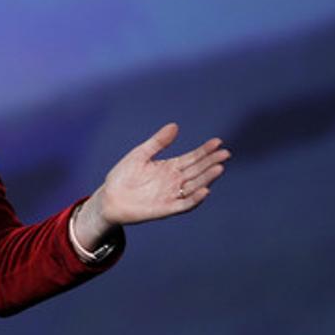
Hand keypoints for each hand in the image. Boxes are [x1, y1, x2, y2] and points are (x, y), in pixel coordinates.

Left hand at [75, 123, 229, 247]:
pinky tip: (205, 190)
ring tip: (219, 168)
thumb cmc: (123, 176)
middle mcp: (174, 181)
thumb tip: (175, 126)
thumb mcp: (140, 154)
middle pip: (197, 170)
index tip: (217, 142)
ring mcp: (172, 195)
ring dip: (207, 178)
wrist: (109, 198)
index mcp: (170, 167)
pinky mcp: (166, 208)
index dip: (205, 151)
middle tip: (225, 153)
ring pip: (195, 186)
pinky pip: (184, 204)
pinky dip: (195, 198)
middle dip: (211, 162)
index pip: (192, 158)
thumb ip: (158, 142)